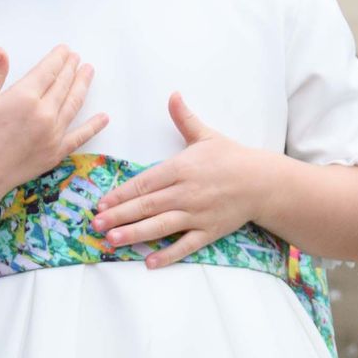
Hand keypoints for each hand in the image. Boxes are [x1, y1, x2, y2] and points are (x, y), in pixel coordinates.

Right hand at [0, 45, 108, 202]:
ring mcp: (53, 133)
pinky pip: (80, 136)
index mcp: (24, 97)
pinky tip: (104, 117)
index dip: (58, 58)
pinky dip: (94, 126)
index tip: (65, 50)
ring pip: (73, 104)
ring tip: (88, 72)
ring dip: (82, 86)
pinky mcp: (56, 152)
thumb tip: (1, 50)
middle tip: (77, 58)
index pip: (48, 71)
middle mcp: (44, 113)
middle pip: (63, 84)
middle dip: (71, 68)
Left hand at [92, 92, 272, 268]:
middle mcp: (186, 192)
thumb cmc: (231, 157)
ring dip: (134, 234)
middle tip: (95, 225)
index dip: (120, 193)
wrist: (262, 181)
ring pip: (161, 226)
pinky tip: (149, 263)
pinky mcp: (209, 231)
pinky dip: (168, 255)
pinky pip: (185, 246)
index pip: (144, 183)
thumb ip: (184, 118)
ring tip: (111, 241)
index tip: (101, 203)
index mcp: (182, 168)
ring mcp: (197, 214)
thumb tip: (173, 94)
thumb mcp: (206, 135)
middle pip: (147, 205)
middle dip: (118, 215)